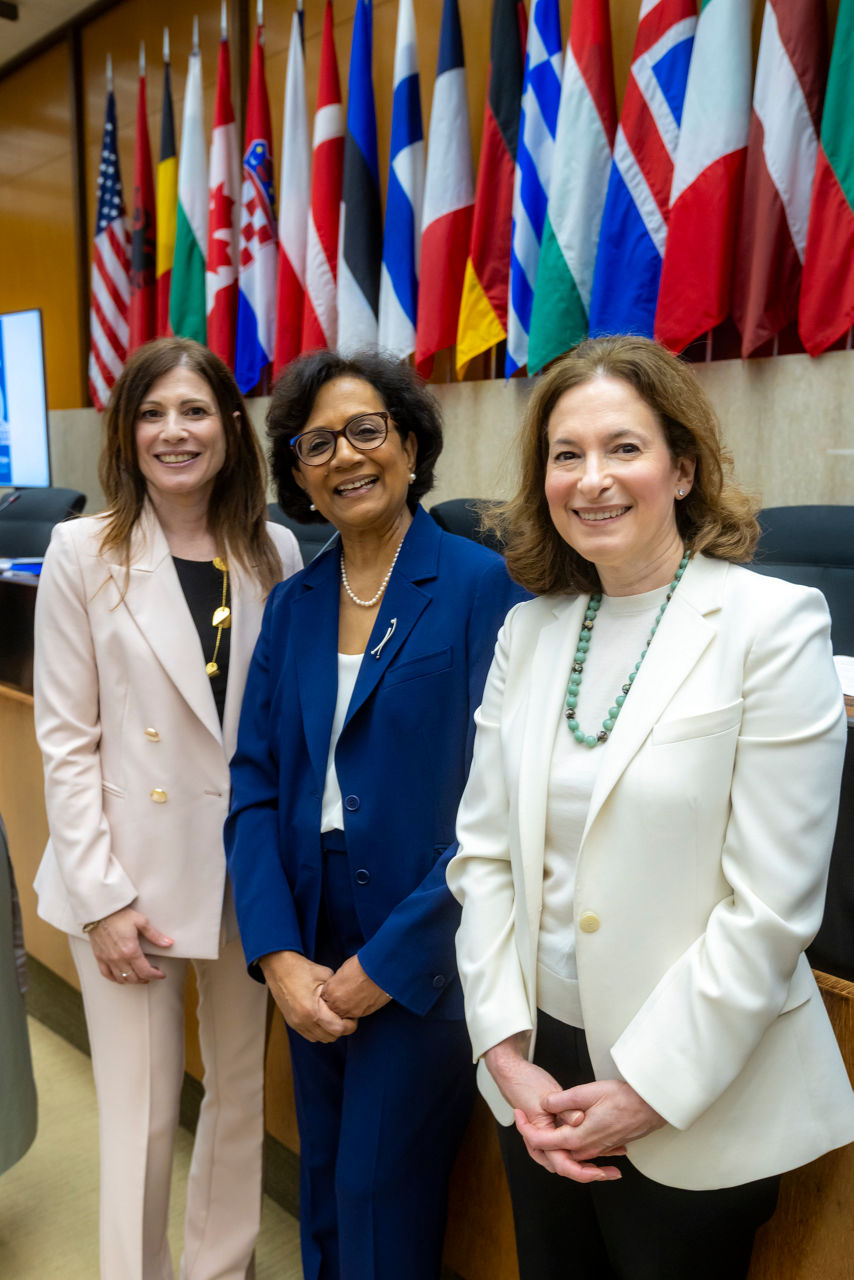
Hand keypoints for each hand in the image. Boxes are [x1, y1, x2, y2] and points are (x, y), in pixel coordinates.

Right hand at [87, 907, 172, 983]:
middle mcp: (118, 959)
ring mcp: (107, 960)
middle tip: (152, 974)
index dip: (156, 975)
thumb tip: (169, 943)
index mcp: (130, 951)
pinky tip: (121, 977)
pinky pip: (106, 974)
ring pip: (121, 979)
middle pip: (134, 978)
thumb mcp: (141, 922)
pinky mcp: (99, 958)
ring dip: (132, 980)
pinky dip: (115, 979)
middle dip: (145, 979)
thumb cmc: (121, 915)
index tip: (162, 975)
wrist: (100, 911)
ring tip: (139, 976)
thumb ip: (155, 935)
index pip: (145, 971)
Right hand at [260, 950, 357, 1042]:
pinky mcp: (292, 1023)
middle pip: (330, 1037)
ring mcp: (296, 1024)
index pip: (338, 1029)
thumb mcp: (325, 975)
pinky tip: (323, 1018)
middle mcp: (303, 1021)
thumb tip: (348, 1000)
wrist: (278, 967)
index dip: (350, 1024)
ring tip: (334, 1016)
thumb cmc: (301, 969)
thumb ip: (337, 992)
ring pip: (320, 1039)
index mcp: (312, 1010)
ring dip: (330, 1031)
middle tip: (345, 1016)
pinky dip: (319, 1031)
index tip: (353, 1016)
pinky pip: (310, 1035)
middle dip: (341, 1028)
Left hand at [322, 954, 390, 1018]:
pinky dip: (355, 1010)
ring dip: (345, 1009)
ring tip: (353, 998)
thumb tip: (337, 986)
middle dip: (336, 1003)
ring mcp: (348, 1010)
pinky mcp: (359, 1014)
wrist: (378, 971)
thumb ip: (336, 982)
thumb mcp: (342, 971)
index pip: (323, 998)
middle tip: (345, 995)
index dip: (330, 994)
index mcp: (330, 990)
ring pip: (341, 1015)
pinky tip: (360, 1000)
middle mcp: (336, 1003)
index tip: (336, 991)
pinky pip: (353, 1016)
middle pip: (331, 1009)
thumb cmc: (361, 966)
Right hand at [484, 1036, 619, 1183]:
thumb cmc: (526, 1083)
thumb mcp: (547, 1094)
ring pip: (569, 1159)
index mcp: (540, 1135)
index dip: (582, 1172)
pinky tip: (602, 1149)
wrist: (513, 1074)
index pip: (562, 1163)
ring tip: (609, 1166)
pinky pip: (569, 1147)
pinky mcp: (553, 1130)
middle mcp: (543, 1142)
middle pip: (567, 1166)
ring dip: (588, 1164)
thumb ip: (564, 1109)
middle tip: (610, 1173)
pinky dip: (584, 1151)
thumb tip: (579, 1120)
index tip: (599, 1172)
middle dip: (589, 1173)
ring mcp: (548, 1137)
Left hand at [515, 1079, 665, 1178]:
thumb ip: (562, 1100)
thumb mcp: (588, 1092)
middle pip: (553, 1151)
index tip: (517, 1113)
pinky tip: (571, 1128)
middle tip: (525, 1120)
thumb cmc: (624, 1098)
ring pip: (568, 1152)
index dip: (524, 1128)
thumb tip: (545, 1103)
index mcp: (577, 1138)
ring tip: (542, 1123)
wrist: (652, 1106)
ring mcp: (598, 1149)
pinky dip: (571, 1142)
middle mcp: (586, 1148)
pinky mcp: (607, 1145)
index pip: (541, 1142)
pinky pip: (584, 1150)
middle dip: (536, 1138)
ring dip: (554, 1141)